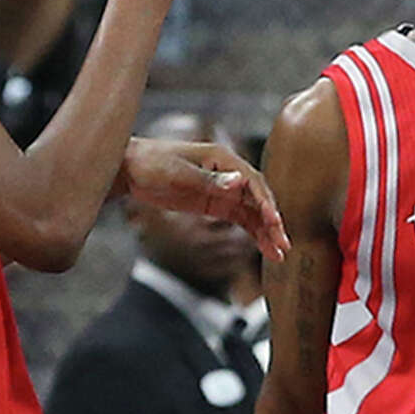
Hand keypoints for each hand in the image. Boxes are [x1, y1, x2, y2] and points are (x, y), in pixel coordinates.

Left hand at [120, 132, 286, 261]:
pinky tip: (264, 249)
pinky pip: (241, 219)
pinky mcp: (217, 204)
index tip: (274, 223)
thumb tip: (239, 182)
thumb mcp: (178, 173)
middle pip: (259, 199)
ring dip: (267, 232)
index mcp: (224, 158)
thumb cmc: (152, 164)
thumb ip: (209, 180)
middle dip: (273, 222)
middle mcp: (230, 173)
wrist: (131, 169)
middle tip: (283, 245)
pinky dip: (253, 233)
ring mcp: (225, 189)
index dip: (266, 203)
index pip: (253, 182)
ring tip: (279, 254)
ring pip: (253, 212)